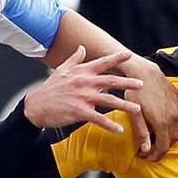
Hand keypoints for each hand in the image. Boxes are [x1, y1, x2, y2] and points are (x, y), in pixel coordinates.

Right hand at [23, 45, 142, 133]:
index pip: (102, 62)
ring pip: (108, 101)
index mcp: (82, 72)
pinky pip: (98, 119)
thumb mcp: (62, 69)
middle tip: (141, 84)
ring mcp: (82, 97)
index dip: (117, 58)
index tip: (130, 55)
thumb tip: (82, 48)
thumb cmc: (50, 88)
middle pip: (111, 81)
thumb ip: (75, 59)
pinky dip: (109, 125)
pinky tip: (119, 130)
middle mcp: (85, 83)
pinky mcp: (79, 111)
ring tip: (137, 110)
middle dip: (128, 83)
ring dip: (124, 105)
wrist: (36, 105)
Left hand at [125, 56, 177, 159]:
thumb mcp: (135, 114)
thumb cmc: (136, 92)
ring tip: (157, 136)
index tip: (146, 156)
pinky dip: (176, 126)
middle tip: (149, 147)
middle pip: (172, 141)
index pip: (163, 147)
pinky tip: (166, 125)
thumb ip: (142, 133)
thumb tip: (146, 150)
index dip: (155, 155)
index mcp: (162, 121)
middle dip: (161, 147)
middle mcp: (174, 116)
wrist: (146, 72)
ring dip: (169, 137)